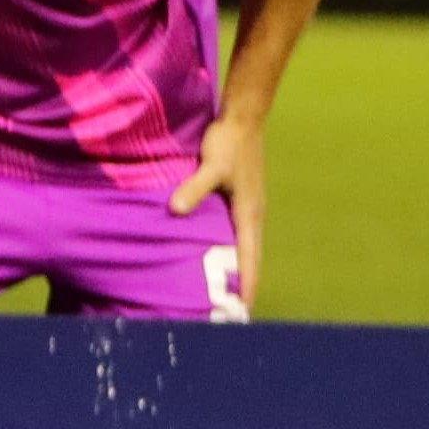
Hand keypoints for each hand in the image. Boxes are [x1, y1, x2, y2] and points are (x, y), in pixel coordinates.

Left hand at [168, 109, 265, 309]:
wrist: (242, 120)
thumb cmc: (228, 144)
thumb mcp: (212, 166)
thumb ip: (195, 188)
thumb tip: (176, 210)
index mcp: (249, 212)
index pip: (250, 256)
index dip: (246, 281)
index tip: (243, 306)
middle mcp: (252, 214)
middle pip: (250, 256)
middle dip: (244, 282)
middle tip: (234, 308)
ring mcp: (247, 206)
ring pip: (244, 244)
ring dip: (238, 266)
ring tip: (226, 288)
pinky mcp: (239, 197)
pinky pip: (236, 230)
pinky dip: (230, 246)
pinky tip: (215, 251)